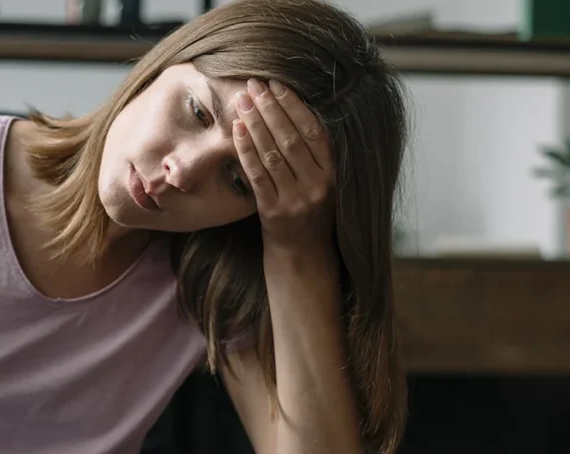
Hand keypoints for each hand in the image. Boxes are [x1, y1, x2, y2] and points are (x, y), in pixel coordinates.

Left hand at [233, 78, 336, 261]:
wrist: (302, 254)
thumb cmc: (309, 212)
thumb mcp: (322, 183)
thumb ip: (313, 154)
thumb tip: (293, 110)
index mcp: (333, 173)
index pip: (314, 131)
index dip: (294, 106)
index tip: (277, 84)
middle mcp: (318, 185)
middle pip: (291, 138)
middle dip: (270, 108)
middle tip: (254, 84)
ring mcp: (295, 198)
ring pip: (272, 153)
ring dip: (255, 123)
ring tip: (242, 100)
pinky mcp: (273, 210)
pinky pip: (257, 173)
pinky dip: (246, 149)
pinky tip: (236, 129)